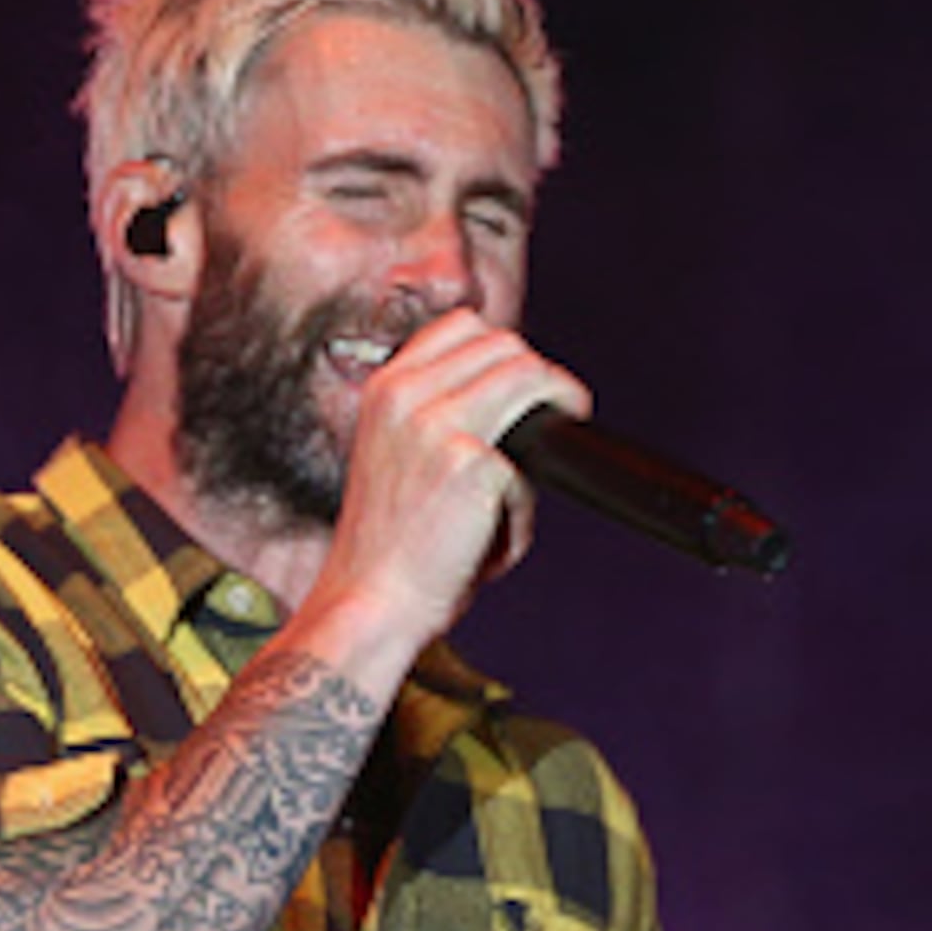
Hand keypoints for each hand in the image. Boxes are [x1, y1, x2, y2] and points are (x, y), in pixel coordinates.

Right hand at [310, 309, 588, 659]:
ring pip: (530, 378)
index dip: (503, 351)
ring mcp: (440, 425)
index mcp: (384, 389)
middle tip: (561, 406)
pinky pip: (527, 474)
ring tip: (563, 430)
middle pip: (505, 346)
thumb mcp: (394, 458)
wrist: (368, 602)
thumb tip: (507, 406)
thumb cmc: (384, 549)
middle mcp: (407, 396)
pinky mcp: (474, 464)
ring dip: (557, 404)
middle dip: (541, 374)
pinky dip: (520, 514)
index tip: (524, 379)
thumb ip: (436, 422)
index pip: (460, 328)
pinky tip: (495, 541)